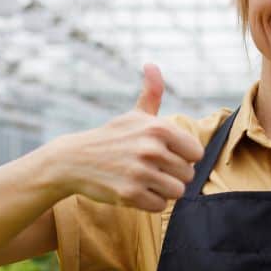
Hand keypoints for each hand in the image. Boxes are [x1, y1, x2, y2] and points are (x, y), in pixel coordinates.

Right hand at [56, 64, 204, 212]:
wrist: (74, 160)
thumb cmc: (111, 138)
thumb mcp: (133, 116)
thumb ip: (151, 93)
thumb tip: (152, 64)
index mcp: (158, 128)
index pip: (196, 153)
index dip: (183, 157)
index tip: (165, 154)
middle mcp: (151, 149)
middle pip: (188, 175)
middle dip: (172, 175)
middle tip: (151, 169)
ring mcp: (140, 172)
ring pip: (177, 192)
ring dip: (163, 190)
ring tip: (145, 180)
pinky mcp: (130, 194)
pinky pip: (159, 206)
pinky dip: (150, 202)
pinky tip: (135, 190)